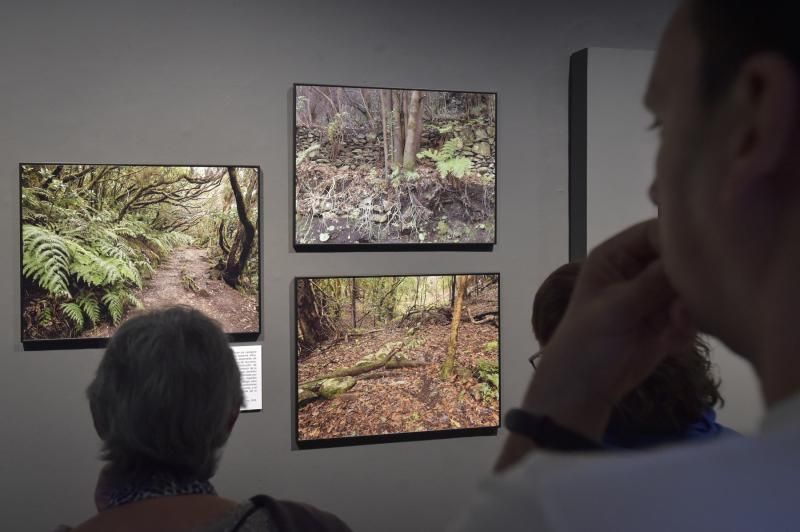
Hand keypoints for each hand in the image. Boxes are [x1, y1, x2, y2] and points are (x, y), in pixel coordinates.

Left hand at [523, 219, 692, 439]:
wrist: (583, 390)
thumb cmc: (587, 342)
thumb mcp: (617, 308)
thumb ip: (653, 281)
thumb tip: (689, 256)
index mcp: (616, 255)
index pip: (655, 230)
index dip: (677, 241)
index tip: (695, 263)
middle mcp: (637, 270)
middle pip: (678, 259)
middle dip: (687, 282)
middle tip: (685, 305)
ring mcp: (654, 297)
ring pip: (690, 289)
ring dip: (689, 310)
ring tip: (675, 327)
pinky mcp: (667, 323)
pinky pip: (692, 317)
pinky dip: (687, 330)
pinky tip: (671, 345)